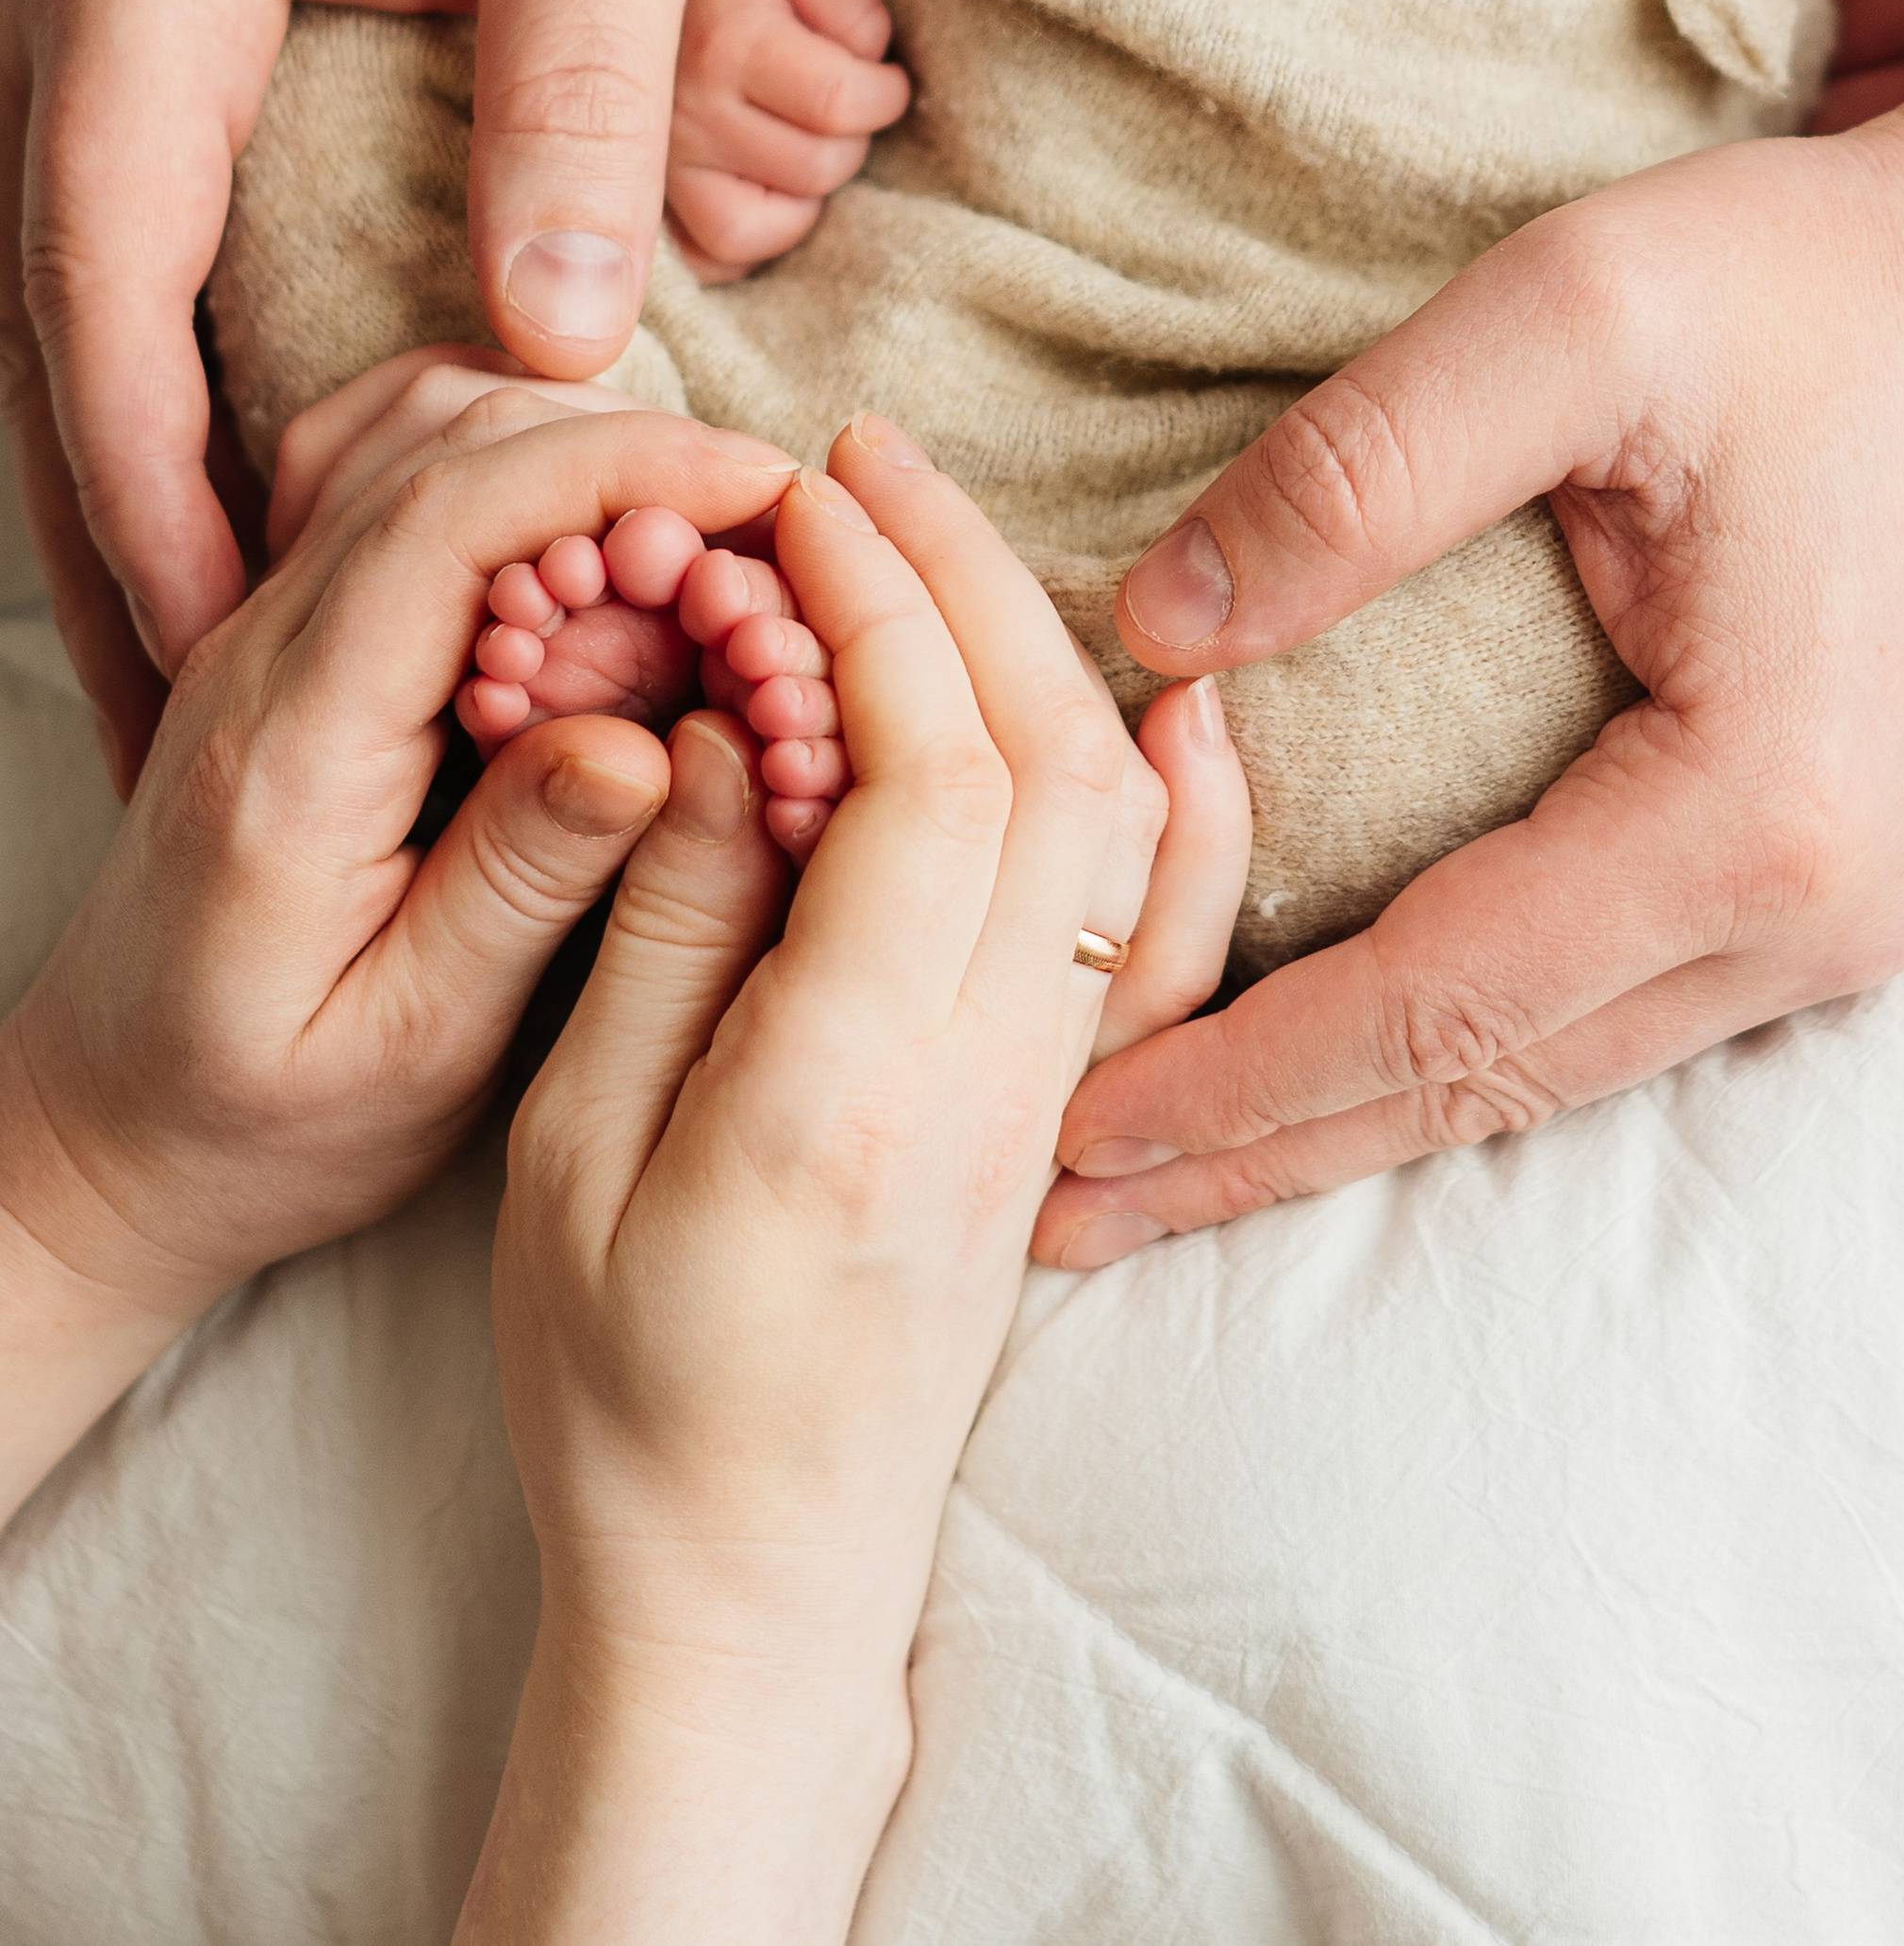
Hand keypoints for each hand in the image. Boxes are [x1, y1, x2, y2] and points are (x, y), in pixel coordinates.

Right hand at [0, 0, 725, 786]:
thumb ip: (582, 92)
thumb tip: (555, 346)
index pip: (107, 268)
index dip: (153, 476)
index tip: (220, 648)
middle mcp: (64, 19)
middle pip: (52, 334)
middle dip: (109, 547)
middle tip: (176, 764)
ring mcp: (81, 48)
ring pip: (64, 327)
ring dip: (115, 510)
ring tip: (187, 709)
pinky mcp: (140, 71)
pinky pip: (114, 279)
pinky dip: (148, 423)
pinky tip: (213, 542)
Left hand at [0, 384, 797, 1515]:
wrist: (102, 1135)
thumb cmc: (257, 1121)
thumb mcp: (410, 1045)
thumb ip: (521, 882)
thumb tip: (651, 743)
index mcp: (291, 747)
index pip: (450, 519)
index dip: (624, 469)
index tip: (768, 485)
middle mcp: (259, 651)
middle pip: (447, 441)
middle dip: (632, 450)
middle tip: (769, 538)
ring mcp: (263, 624)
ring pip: (420, 426)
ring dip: (576, 442)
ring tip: (697, 542)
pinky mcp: (288, 627)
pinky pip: (391, 465)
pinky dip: (508, 453)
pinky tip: (591, 527)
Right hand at [459, 416, 1247, 1943]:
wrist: (756, 1588)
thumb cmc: (623, 1394)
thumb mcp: (572, 1161)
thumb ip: (667, 934)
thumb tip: (726, 727)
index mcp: (848, 1091)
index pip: (928, 782)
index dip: (877, 610)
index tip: (800, 497)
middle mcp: (995, 1083)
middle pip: (1048, 761)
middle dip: (962, 575)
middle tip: (862, 456)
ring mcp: (1059, 1099)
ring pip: (1117, 819)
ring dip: (1045, 644)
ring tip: (939, 527)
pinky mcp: (1077, 1114)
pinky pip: (1174, 933)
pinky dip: (1190, 801)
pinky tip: (1173, 704)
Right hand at [665, 0, 909, 275]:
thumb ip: (851, 8)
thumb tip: (866, 72)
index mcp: (724, 40)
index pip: (840, 103)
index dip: (884, 95)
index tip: (882, 81)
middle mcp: (679, 112)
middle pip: (815, 168)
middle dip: (847, 139)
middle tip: (833, 107)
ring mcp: (653, 169)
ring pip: (755, 229)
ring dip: (803, 193)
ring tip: (799, 145)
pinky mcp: (645, 208)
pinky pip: (708, 261)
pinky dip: (747, 241)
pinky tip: (761, 191)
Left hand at [1035, 102, 1903, 1261]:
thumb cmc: (1828, 288)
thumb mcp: (1573, 318)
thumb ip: (1354, 474)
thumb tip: (1151, 630)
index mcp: (1749, 816)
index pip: (1433, 1003)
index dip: (1237, 1072)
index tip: (1062, 1130)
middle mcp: (1813, 918)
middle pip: (1482, 1086)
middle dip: (1262, 1149)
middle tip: (1056, 1214)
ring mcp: (1843, 917)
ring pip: (1546, 1070)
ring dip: (1349, 1120)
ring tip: (1163, 1165)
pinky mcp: (1837, 876)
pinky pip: (1607, 1010)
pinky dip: (1453, 1050)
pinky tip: (1341, 1058)